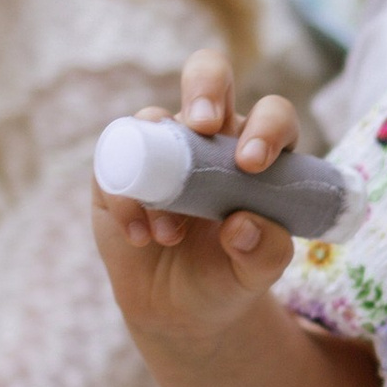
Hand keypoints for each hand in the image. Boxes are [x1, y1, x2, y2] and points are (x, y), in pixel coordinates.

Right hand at [90, 56, 305, 356]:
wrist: (180, 309)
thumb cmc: (229, 276)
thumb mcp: (256, 273)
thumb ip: (265, 252)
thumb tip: (243, 224)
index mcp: (258, 151)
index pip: (271, 116)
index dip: (266, 126)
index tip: (253, 163)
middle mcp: (211, 137)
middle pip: (209, 77)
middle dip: (206, 86)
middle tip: (203, 125)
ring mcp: (162, 147)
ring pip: (154, 117)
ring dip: (161, 170)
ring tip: (171, 235)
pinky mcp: (120, 169)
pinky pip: (116, 159)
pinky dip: (127, 198)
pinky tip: (141, 237)